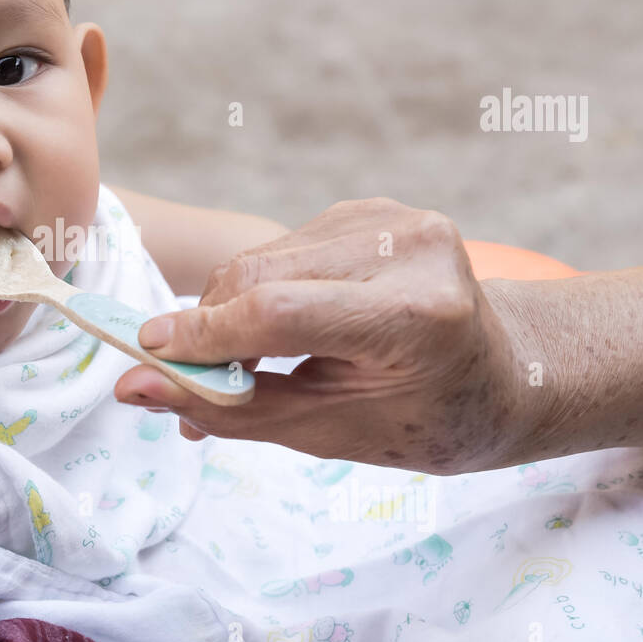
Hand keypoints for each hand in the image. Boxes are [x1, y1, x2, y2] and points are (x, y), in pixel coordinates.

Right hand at [115, 198, 528, 474]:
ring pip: (262, 258)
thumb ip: (231, 408)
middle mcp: (410, 248)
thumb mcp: (331, 433)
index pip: (279, 312)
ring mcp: (394, 218)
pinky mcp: (374, 208)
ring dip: (231, 311)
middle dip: (208, 327)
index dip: (203, 336)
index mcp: (418, 315)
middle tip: (183, 380)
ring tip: (243, 367)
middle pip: (260, 275)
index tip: (147, 357)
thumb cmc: (426, 420)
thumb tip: (134, 387)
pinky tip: (287, 329)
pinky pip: (284, 249)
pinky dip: (263, 291)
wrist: (508, 376)